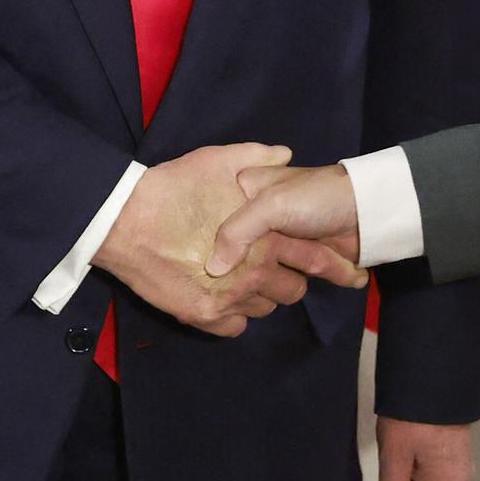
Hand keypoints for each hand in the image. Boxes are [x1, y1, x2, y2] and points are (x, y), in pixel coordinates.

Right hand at [96, 143, 348, 336]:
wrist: (125, 221)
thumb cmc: (173, 188)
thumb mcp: (217, 159)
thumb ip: (256, 156)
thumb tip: (284, 153)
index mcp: (266, 234)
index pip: (316, 258)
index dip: (339, 269)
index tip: (355, 277)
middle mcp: (254, 270)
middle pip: (292, 290)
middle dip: (289, 281)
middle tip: (273, 269)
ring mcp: (229, 297)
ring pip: (264, 309)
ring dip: (260, 298)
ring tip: (245, 283)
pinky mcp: (205, 316)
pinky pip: (235, 327)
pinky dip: (234, 316)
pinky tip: (224, 301)